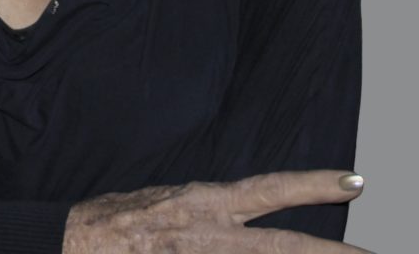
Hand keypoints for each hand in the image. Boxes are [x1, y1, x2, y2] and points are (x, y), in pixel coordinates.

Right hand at [63, 172, 373, 252]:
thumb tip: (238, 216)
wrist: (74, 244)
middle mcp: (209, 231)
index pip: (269, 191)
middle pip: (284, 246)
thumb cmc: (118, 221)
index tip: (354, 182)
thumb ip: (206, 209)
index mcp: (204, 203)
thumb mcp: (167, 201)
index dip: (312, 186)